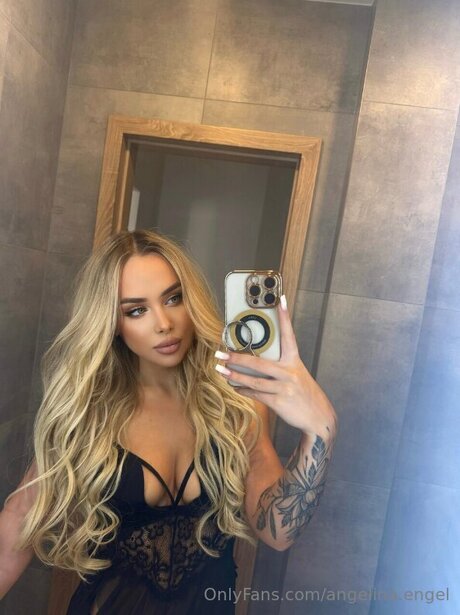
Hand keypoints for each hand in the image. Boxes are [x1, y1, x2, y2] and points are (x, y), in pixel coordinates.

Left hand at [215, 296, 336, 440]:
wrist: (319, 418)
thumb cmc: (304, 394)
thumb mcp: (297, 375)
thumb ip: (280, 368)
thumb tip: (255, 362)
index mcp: (294, 361)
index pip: (289, 335)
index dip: (284, 317)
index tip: (280, 299)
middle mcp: (289, 372)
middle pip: (258, 362)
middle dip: (236, 358)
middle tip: (220, 354)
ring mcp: (284, 387)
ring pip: (253, 380)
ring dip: (234, 376)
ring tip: (220, 371)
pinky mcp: (279, 401)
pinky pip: (256, 394)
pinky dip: (244, 390)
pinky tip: (235, 387)